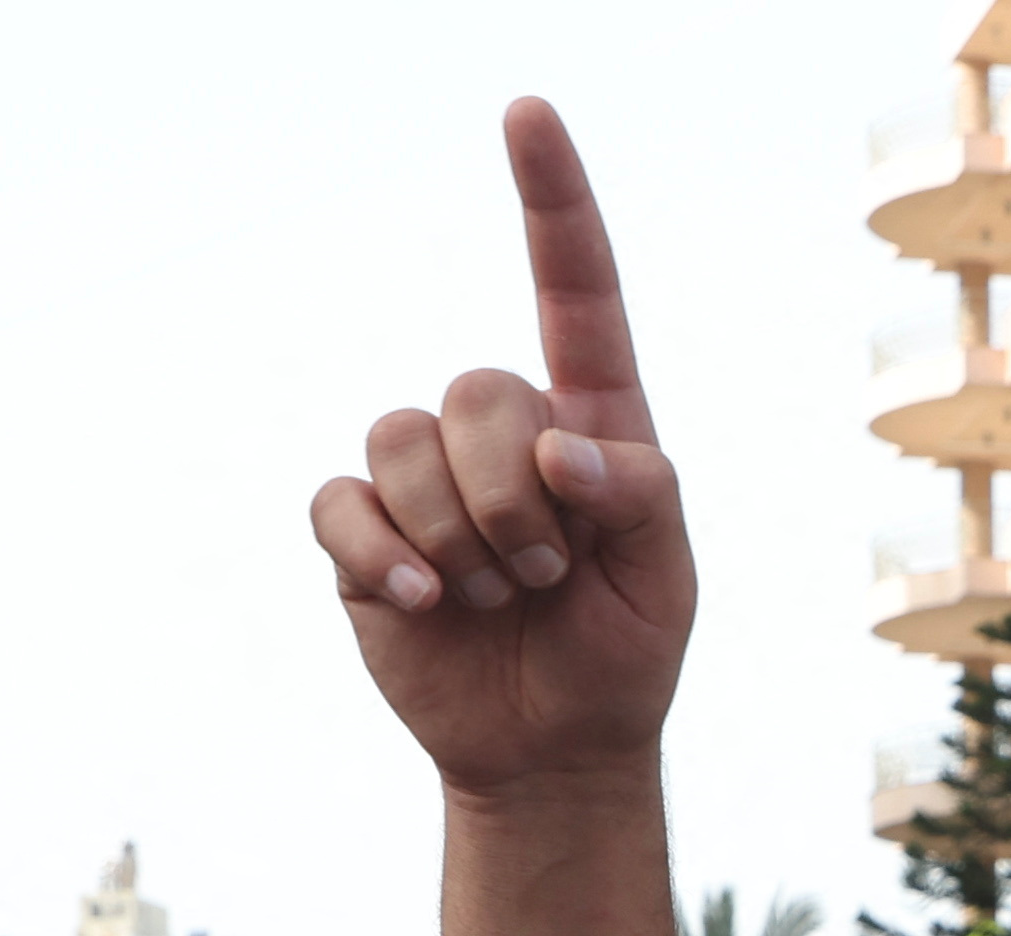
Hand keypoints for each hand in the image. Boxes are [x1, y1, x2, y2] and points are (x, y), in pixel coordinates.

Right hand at [312, 99, 694, 800]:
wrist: (554, 749)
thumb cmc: (623, 652)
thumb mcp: (666, 579)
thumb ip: (635, 494)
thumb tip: (556, 446)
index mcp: (591, 424)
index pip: (574, 293)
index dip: (552, 201)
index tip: (528, 111)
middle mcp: (502, 432)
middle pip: (478, 391)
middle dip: (516, 499)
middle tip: (548, 576)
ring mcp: (424, 478)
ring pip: (403, 440)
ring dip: (459, 537)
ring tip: (497, 596)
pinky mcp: (363, 533)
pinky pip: (344, 504)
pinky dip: (386, 559)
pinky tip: (426, 607)